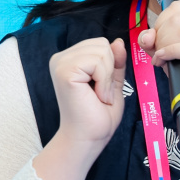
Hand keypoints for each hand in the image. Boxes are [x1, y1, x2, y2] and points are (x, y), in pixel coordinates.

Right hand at [34, 38, 127, 179]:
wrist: (88, 138)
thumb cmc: (98, 116)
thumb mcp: (112, 83)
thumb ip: (115, 62)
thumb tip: (119, 42)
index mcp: (70, 59)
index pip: (101, 44)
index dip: (110, 66)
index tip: (101, 90)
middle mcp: (61, 58)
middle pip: (102, 44)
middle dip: (109, 70)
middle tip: (100, 94)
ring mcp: (60, 63)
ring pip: (102, 51)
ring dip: (107, 78)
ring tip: (98, 96)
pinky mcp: (64, 71)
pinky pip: (98, 62)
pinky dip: (103, 81)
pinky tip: (95, 96)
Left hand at [136, 0, 179, 125]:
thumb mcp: (174, 51)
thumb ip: (156, 40)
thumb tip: (146, 35)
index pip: (178, 7)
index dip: (161, 22)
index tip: (158, 39)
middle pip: (177, 19)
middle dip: (160, 36)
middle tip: (159, 52)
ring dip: (164, 46)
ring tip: (161, 59)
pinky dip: (171, 53)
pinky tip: (164, 59)